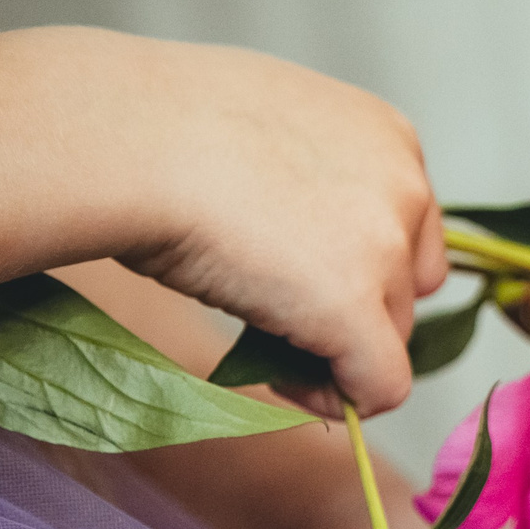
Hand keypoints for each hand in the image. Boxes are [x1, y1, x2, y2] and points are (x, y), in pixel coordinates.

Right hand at [0, 24, 447, 413]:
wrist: (120, 139)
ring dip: (332, 352)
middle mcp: (406, 186)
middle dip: (352, 314)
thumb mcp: (264, 131)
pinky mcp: (357, 309)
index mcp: (386, 136)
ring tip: (258, 337)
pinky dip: (339, 401)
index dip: (362, 269)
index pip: (410, 229)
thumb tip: (297, 240)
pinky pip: (381, 387)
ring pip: (389, 338)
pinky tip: (284, 386)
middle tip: (274, 319)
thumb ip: (308, 181)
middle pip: (406, 288)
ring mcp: (386, 248)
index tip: (302, 283)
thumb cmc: (157, 128)